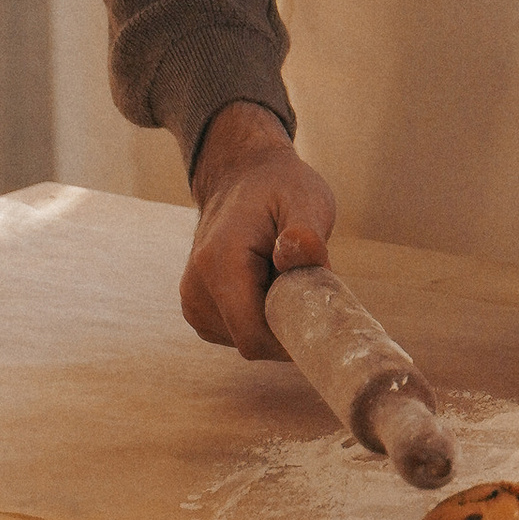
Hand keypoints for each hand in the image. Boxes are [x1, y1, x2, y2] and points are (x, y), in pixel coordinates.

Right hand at [182, 102, 334, 357]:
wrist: (240, 178)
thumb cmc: (278, 188)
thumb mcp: (304, 198)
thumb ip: (305, 231)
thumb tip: (302, 254)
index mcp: (218, 265)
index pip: (254, 336)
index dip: (292, 341)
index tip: (325, 324)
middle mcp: (196, 290)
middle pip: (252, 342)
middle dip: (288, 326)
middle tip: (311, 287)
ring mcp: (193, 304)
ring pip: (248, 341)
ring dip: (275, 321)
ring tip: (284, 276)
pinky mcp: (200, 312)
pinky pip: (240, 333)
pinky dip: (262, 318)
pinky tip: (269, 284)